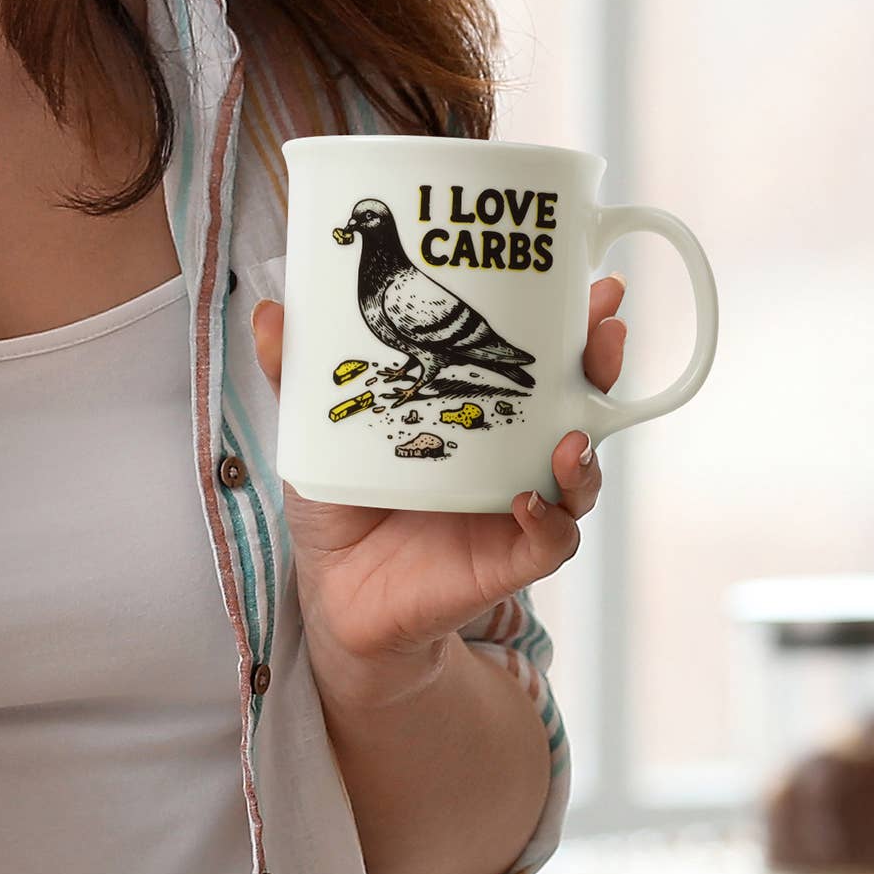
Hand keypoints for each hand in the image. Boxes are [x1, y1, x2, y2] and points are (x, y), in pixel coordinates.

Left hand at [249, 276, 627, 704]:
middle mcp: (510, 453)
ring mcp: (515, 506)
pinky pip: (550, 541)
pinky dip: (549, 522)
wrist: (337, 588)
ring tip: (572, 436)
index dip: (573, 322)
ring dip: (587, 453)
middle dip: (601, 366)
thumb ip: (297, 374)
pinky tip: (526, 502)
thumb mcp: (317, 430)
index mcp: (478, 410)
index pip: (540, 357)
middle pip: (580, 403)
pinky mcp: (507, 560)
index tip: (595, 286)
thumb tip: (269, 311)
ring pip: (579, 475)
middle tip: (605, 333)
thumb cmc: (341, 499)